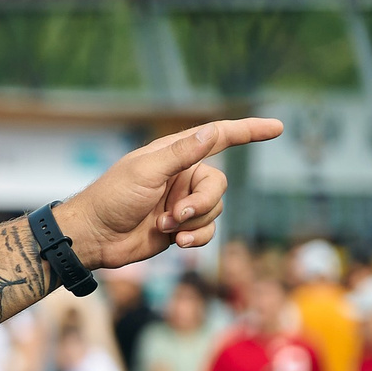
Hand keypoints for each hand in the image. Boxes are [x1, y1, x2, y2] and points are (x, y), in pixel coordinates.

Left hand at [54, 117, 282, 268]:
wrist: (94, 236)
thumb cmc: (112, 198)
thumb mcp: (146, 171)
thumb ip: (182, 153)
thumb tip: (213, 130)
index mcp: (173, 154)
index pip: (218, 137)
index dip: (248, 131)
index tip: (277, 127)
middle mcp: (182, 175)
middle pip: (218, 184)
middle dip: (202, 202)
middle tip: (176, 215)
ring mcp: (182, 201)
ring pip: (215, 209)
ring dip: (194, 222)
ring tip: (165, 226)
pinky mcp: (181, 227)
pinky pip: (208, 230)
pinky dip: (196, 237)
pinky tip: (176, 242)